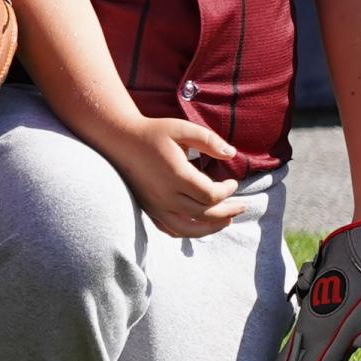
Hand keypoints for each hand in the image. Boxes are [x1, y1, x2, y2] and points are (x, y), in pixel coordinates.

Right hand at [104, 116, 251, 239]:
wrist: (119, 141)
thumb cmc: (153, 132)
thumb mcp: (182, 129)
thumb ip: (209, 140)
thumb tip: (232, 154)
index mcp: (176, 175)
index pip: (210, 195)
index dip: (227, 192)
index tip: (234, 182)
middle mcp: (165, 195)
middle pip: (204, 214)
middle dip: (227, 212)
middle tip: (241, 206)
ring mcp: (156, 206)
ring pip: (189, 229)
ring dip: (212, 228)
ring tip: (227, 221)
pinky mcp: (149, 209)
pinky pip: (171, 230)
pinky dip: (189, 232)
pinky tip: (200, 225)